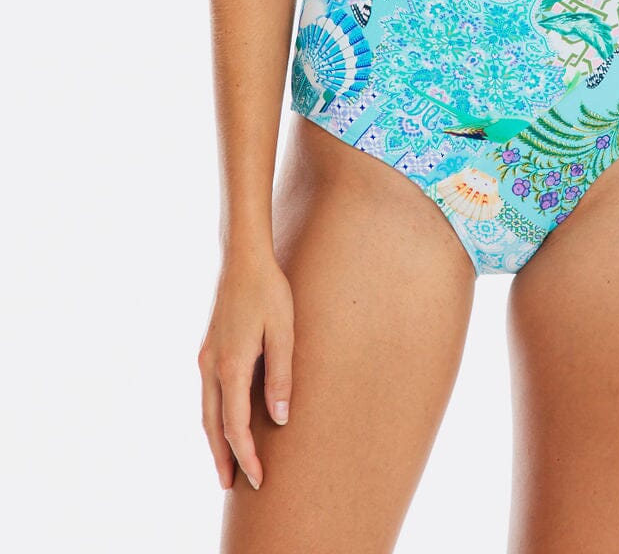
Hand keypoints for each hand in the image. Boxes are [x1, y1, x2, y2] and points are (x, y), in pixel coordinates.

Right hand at [197, 248, 294, 490]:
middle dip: (224, 457)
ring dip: (216, 440)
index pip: (235, 426)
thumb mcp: (283, 331)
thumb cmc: (269, 291)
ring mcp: (206, 358)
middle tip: (234, 486)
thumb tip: (278, 418)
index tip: (258, 478)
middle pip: (213, 425)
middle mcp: (210, 366)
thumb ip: (281, 375)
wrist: (243, 259)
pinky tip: (224, 424)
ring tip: (227, 464)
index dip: (246, 455)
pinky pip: (208, 395)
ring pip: (207, 411)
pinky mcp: (208, 349)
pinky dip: (214, 418)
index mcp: (230, 366)